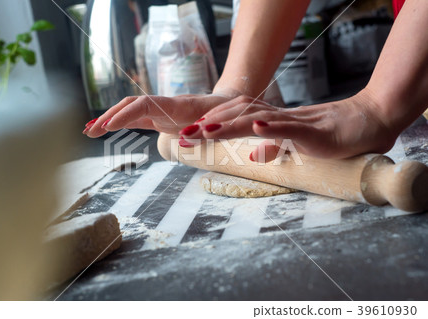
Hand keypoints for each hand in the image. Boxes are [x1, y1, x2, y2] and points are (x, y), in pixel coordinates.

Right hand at [83, 93, 232, 137]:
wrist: (223, 106)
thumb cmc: (222, 115)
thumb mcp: (218, 121)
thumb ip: (205, 126)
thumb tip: (190, 134)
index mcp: (176, 105)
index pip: (145, 105)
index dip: (126, 113)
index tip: (109, 125)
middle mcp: (163, 105)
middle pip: (131, 105)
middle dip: (110, 117)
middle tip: (90, 131)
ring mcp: (158, 111)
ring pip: (128, 111)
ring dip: (108, 120)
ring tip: (88, 131)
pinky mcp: (156, 118)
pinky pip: (133, 119)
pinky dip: (117, 123)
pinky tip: (102, 130)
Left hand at [179, 90, 398, 159]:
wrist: (367, 123)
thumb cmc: (331, 134)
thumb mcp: (296, 144)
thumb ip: (274, 146)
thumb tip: (251, 155)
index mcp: (274, 121)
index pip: (238, 116)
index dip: (213, 122)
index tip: (190, 133)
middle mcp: (280, 118)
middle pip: (241, 114)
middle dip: (211, 123)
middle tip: (185, 134)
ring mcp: (297, 123)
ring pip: (259, 118)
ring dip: (231, 123)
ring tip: (206, 130)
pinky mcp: (315, 133)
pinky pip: (291, 128)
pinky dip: (271, 127)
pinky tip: (254, 127)